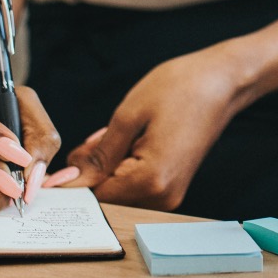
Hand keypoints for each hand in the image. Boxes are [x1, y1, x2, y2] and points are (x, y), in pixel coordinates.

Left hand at [61, 45, 250, 210]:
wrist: (223, 81)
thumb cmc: (180, 89)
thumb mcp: (128, 116)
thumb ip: (99, 154)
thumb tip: (71, 178)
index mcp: (151, 180)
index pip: (95, 196)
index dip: (72, 180)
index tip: (54, 165)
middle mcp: (163, 196)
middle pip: (107, 196)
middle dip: (91, 169)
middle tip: (94, 137)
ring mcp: (171, 194)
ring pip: (119, 190)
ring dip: (107, 165)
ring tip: (113, 133)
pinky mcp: (173, 185)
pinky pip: (135, 183)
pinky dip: (122, 164)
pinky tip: (126, 139)